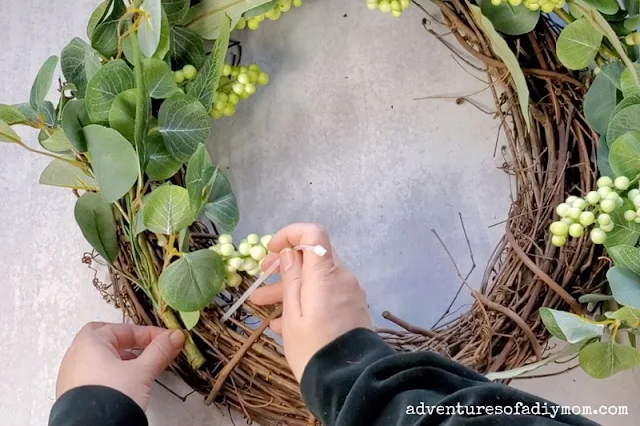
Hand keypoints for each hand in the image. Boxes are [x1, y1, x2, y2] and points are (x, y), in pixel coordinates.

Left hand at [56, 322, 184, 409]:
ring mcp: (71, 374)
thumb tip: (175, 336)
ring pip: (97, 355)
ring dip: (119, 356)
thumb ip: (160, 351)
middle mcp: (76, 354)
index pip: (125, 329)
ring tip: (137, 367)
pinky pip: (92, 372)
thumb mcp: (142, 371)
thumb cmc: (113, 396)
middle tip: (144, 347)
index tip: (167, 340)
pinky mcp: (71, 392)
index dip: (149, 334)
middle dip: (126, 340)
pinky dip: (108, 371)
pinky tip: (122, 383)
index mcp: (90, 342)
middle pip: (104, 336)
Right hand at [250, 223, 372, 381]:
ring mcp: (348, 293)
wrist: (348, 383)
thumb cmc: (313, 349)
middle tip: (261, 274)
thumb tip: (290, 252)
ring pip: (316, 278)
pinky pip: (325, 295)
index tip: (272, 250)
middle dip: (285, 263)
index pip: (314, 233)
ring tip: (259, 303)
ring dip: (288, 286)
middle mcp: (342, 277)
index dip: (291, 234)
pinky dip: (303, 300)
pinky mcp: (350, 309)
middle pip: (313, 256)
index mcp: (327, 274)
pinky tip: (279, 321)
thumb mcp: (293, 314)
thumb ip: (292, 278)